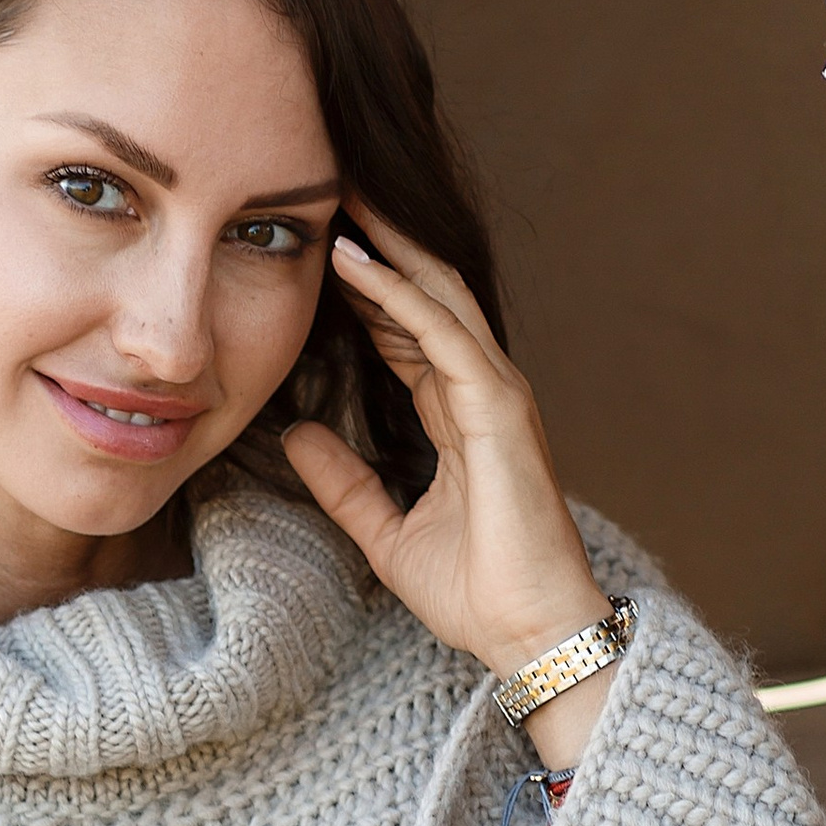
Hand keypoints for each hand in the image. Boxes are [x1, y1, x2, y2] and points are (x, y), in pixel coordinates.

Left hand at [282, 211, 614, 762]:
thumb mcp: (386, 531)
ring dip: (386, 245)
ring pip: (437, 296)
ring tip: (337, 196)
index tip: (313, 245)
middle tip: (327, 190)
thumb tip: (298, 436)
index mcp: (460, 415)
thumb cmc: (477, 593)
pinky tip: (354, 261)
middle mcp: (481, 392)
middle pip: (424, 295)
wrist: (527, 635)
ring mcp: (496, 394)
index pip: (404, 331)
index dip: (362, 287)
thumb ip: (346, 483)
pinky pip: (442, 335)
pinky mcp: (499, 408)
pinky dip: (398, 294)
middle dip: (379, 242)